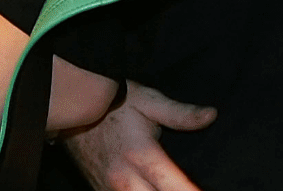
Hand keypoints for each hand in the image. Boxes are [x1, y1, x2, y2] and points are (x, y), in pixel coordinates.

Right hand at [60, 81, 213, 190]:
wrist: (71, 108)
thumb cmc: (114, 103)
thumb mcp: (148, 100)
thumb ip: (180, 114)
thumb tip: (211, 115)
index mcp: (142, 155)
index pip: (174, 186)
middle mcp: (124, 177)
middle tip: (186, 189)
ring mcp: (110, 188)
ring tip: (171, 187)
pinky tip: (149, 188)